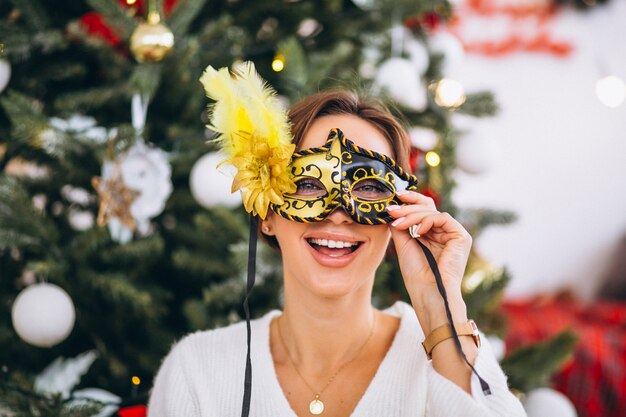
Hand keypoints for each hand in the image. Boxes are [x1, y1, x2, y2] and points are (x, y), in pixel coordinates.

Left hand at [386, 191, 471, 333]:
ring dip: (413, 215)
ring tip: (398, 223)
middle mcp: (445, 233)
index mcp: (432, 235)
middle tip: (392, 208)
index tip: (395, 197)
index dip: (410, 202)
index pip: (423, 211)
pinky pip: (443, 218)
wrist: (428, 294)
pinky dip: (427, 221)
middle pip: (428, 208)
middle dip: (408, 206)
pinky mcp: (462, 237)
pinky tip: (416, 231)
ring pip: (433, 212)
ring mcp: (455, 234)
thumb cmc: (416, 275)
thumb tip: (392, 209)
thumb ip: (401, 226)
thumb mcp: (404, 244)